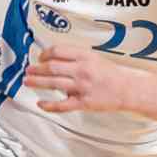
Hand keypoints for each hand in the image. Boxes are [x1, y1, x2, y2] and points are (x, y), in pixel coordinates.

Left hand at [23, 44, 144, 113]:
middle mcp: (82, 70)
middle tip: (28, 70)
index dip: (44, 54)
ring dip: (37, 82)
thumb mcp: (95, 58)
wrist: (128, 89)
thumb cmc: (111, 74)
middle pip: (52, 67)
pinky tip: (40, 104)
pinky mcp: (84, 102)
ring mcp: (82, 87)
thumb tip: (54, 59)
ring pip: (53, 83)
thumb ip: (76, 58)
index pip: (58, 51)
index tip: (40, 58)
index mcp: (85, 56)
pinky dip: (49, 105)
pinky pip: (62, 105)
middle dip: (36, 69)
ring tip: (28, 81)